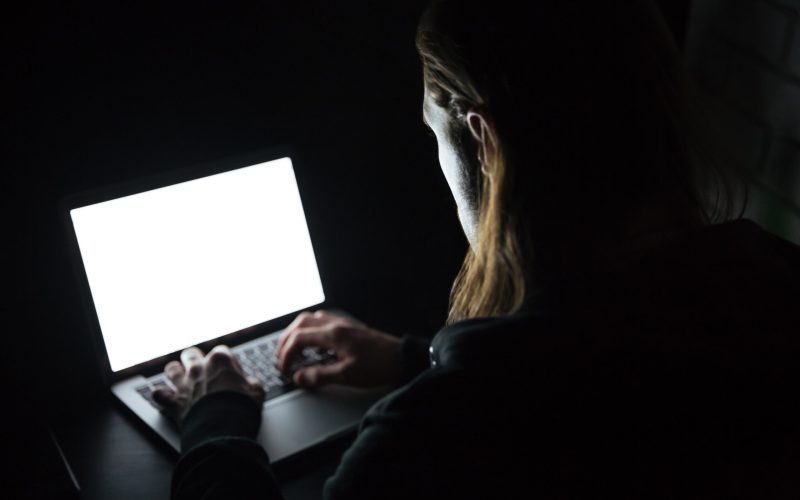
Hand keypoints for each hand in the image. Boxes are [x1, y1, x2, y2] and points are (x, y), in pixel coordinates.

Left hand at [153, 345, 265, 424]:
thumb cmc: (241, 408)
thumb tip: (251, 384)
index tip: (230, 371)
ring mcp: (184, 384)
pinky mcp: (174, 402)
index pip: (221, 351)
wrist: (224, 430)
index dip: (226, 362)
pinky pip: (159, 394)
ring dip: (175, 373)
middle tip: (201, 368)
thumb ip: (252, 383)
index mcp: (220, 361)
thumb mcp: (257, 392)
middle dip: (194, 359)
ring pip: (171, 369)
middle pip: (191, 354)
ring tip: (180, 378)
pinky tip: (165, 398)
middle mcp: (199, 368)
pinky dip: (162, 396)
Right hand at [276, 310, 402, 388]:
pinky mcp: (350, 327)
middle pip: (301, 323)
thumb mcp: (346, 376)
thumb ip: (319, 376)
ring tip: (293, 349)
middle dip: (286, 340)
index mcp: (333, 334)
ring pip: (311, 319)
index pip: (298, 338)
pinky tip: (313, 345)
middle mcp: (336, 324)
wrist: (402, 359)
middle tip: (281, 357)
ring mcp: (343, 323)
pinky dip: (311, 330)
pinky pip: (323, 321)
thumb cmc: (378, 367)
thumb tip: (298, 378)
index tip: (284, 369)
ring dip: (298, 332)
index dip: (286, 354)